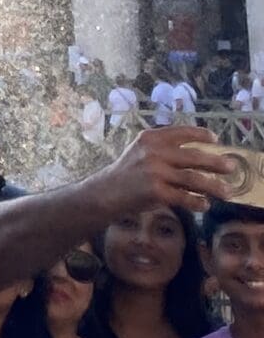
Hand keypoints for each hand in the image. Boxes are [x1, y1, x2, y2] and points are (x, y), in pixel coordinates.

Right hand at [102, 124, 239, 217]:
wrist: (106, 191)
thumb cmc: (128, 171)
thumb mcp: (141, 150)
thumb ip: (164, 148)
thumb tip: (200, 155)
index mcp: (150, 138)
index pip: (181, 132)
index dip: (200, 135)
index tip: (215, 139)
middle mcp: (154, 152)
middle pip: (194, 157)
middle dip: (216, 163)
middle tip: (232, 167)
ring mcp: (155, 172)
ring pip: (194, 179)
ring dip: (214, 186)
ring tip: (228, 192)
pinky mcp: (156, 191)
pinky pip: (185, 197)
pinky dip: (198, 202)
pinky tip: (205, 204)